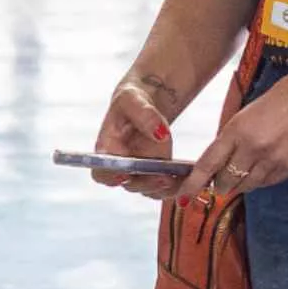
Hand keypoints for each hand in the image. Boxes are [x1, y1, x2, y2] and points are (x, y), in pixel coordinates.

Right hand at [90, 80, 177, 199]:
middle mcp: (122, 166)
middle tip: (162, 176)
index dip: (109, 176)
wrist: (144, 106)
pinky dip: (176, 186)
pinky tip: (186, 177)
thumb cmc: (131, 102)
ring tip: (176, 178)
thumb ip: (143, 114)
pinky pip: (164, 187)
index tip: (124, 173)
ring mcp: (140, 172)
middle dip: (145, 182)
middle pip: (129, 184)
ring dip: (162, 187)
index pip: (101, 172)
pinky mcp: (157, 173)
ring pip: (149, 189)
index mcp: (107, 149)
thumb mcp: (132, 99)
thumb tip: (160, 134)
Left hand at [174, 62, 287, 198]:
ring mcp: (272, 160)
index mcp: (237, 129)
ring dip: (242, 183)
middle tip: (222, 179)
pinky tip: (266, 165)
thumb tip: (220, 160)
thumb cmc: (280, 99)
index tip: (184, 196)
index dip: (194, 183)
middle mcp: (252, 147)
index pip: (209, 163)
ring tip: (247, 167)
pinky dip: (262, 180)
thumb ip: (233, 137)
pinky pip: (268, 183)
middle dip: (221, 184)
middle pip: (227, 182)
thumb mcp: (247, 113)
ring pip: (247, 186)